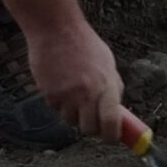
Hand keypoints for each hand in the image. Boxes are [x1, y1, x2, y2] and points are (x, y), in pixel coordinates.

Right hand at [26, 17, 123, 140]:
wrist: (55, 28)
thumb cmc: (83, 43)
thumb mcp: (107, 63)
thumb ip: (112, 87)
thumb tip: (117, 111)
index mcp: (105, 86)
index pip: (111, 123)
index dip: (112, 136)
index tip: (111, 138)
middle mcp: (86, 94)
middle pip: (89, 129)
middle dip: (91, 127)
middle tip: (91, 118)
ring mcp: (66, 96)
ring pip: (70, 120)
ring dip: (73, 113)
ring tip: (73, 91)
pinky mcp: (49, 94)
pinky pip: (56, 109)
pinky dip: (59, 102)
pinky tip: (60, 83)